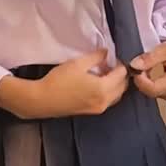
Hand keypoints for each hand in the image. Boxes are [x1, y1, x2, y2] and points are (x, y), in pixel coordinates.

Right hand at [0, 50, 128, 118]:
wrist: (43, 100)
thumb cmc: (59, 80)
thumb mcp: (78, 63)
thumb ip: (96, 57)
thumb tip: (107, 53)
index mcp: (103, 89)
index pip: (122, 75)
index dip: (120, 64)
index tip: (112, 56)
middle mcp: (105, 102)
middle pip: (122, 87)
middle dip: (120, 75)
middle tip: (110, 63)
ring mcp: (99, 109)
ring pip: (117, 95)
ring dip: (115, 84)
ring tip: (103, 72)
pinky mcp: (92, 112)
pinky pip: (108, 100)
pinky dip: (109, 91)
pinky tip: (97, 83)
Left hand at [130, 34, 165, 101]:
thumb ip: (150, 58)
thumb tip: (134, 66)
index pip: (151, 89)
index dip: (140, 80)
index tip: (135, 68)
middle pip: (151, 92)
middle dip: (143, 80)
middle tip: (141, 65)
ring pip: (154, 94)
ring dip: (148, 82)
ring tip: (149, 68)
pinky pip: (160, 93)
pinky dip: (154, 84)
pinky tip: (155, 74)